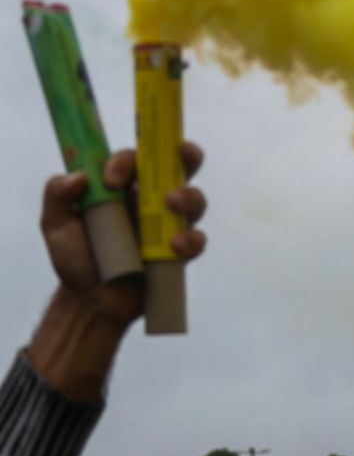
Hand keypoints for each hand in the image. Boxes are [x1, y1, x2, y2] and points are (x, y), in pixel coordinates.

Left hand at [40, 142, 206, 325]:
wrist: (92, 301)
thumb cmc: (76, 258)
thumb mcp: (55, 224)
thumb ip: (56, 195)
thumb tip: (78, 177)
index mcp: (124, 187)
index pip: (134, 159)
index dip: (127, 161)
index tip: (112, 181)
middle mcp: (151, 200)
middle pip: (179, 166)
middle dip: (186, 154)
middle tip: (181, 154)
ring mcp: (169, 225)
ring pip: (195, 199)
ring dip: (188, 196)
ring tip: (172, 204)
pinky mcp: (180, 251)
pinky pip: (197, 239)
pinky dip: (191, 239)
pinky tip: (175, 246)